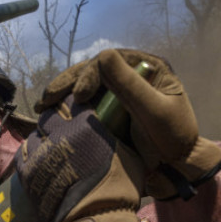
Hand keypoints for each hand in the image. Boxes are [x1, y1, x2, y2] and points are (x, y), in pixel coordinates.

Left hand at [17, 94, 145, 221]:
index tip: (77, 108)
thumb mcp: (127, 153)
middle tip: (62, 129)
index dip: (74, 103)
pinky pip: (23, 154)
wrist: (93, 220)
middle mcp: (60, 132)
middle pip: (50, 114)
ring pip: (35, 133)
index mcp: (85, 123)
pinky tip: (39, 160)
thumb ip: (115, 134)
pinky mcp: (27, 171)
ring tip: (50, 148)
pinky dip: (31, 154)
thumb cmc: (117, 188)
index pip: (73, 100)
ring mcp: (40, 152)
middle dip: (55, 118)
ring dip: (42, 138)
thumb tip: (114, 126)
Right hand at [37, 49, 220, 199]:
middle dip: (67, 83)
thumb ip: (131, 86)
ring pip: (85, 86)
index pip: (111, 62)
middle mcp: (130, 76)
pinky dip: (67, 108)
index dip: (90, 74)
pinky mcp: (108, 111)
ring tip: (43, 105)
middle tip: (47, 98)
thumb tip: (103, 55)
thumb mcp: (155, 111)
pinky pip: (85, 105)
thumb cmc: (173, 138)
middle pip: (92, 71)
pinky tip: (50, 114)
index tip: (80, 96)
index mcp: (146, 68)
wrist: (176, 166)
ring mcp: (117, 94)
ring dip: (62, 94)